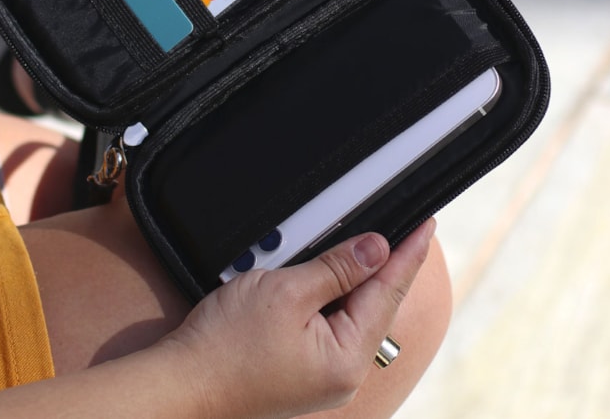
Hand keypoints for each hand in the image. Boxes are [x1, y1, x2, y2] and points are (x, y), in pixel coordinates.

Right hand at [163, 221, 435, 418]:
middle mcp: (341, 374)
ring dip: (351, 279)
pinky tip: (325, 277)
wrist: (182, 384)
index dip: (408, 253)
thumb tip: (377, 250)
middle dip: (381, 265)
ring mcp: (321, 376)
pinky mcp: (302, 371)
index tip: (427, 226)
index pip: (388, 292)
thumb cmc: (225, 345)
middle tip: (399, 228)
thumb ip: (337, 268)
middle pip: (373, 305)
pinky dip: (330, 297)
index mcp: (345, 358)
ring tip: (361, 248)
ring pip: (350, 314)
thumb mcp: (287, 291)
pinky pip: (329, 326)